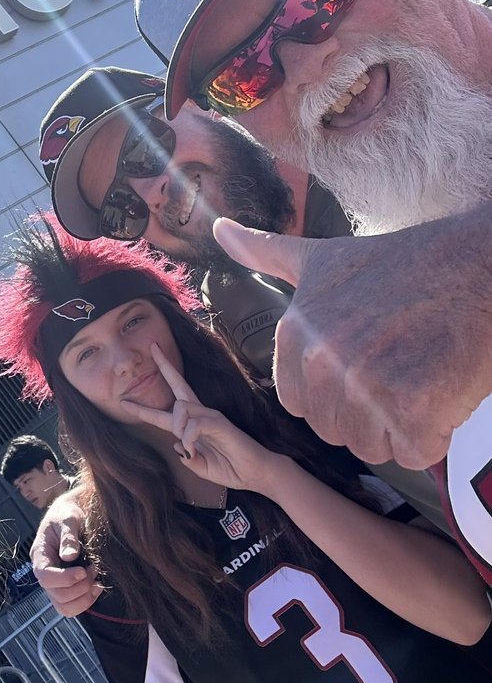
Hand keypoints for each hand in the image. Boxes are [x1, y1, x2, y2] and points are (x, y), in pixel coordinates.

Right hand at [29, 490, 101, 616]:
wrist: (71, 515)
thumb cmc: (67, 514)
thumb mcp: (67, 518)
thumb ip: (68, 536)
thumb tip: (69, 556)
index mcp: (40, 555)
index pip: (45, 576)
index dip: (64, 578)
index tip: (82, 571)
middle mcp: (45, 572)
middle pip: (56, 595)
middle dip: (79, 587)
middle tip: (93, 571)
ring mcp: (55, 583)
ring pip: (64, 607)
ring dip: (83, 598)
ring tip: (96, 582)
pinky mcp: (66, 588)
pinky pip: (72, 606)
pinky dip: (86, 602)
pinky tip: (97, 587)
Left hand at [123, 343, 279, 493]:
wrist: (258, 475)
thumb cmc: (233, 469)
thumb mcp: (201, 467)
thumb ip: (188, 457)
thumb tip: (176, 446)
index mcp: (195, 425)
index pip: (167, 411)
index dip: (144, 409)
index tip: (124, 402)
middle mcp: (202, 415)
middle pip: (178, 386)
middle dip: (164, 366)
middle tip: (152, 347)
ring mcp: (212, 416)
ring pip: (181, 408)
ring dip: (178, 428)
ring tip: (191, 448)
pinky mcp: (220, 423)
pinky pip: (194, 423)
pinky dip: (188, 438)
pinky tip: (194, 450)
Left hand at [213, 213, 491, 467]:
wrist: (476, 267)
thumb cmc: (403, 265)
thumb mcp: (322, 257)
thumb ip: (266, 253)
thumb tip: (217, 230)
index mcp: (294, 335)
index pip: (301, 406)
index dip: (339, 394)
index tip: (368, 359)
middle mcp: (320, 362)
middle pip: (336, 431)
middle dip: (371, 413)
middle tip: (403, 364)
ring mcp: (364, 387)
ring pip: (373, 447)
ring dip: (402, 426)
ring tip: (421, 374)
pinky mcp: (410, 410)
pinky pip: (413, 453)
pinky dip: (434, 433)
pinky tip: (442, 390)